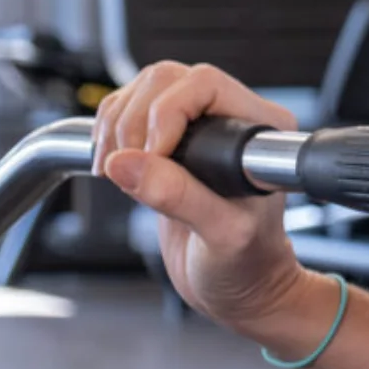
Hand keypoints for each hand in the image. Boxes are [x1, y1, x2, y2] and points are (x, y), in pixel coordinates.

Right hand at [91, 62, 307, 333]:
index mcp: (261, 129)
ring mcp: (199, 128)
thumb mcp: (220, 238)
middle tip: (122, 167)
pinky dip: (108, 133)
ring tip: (113, 171)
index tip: (152, 157)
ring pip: (142, 91)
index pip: (205, 84)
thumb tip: (125, 163)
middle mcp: (231, 119)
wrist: (240, 289)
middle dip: (133, 120)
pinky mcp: (169, 142)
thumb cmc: (248, 266)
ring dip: (115, 126)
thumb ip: (178, 198)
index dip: (167, 114)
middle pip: (166, 80)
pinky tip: (113, 167)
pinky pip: (128, 112)